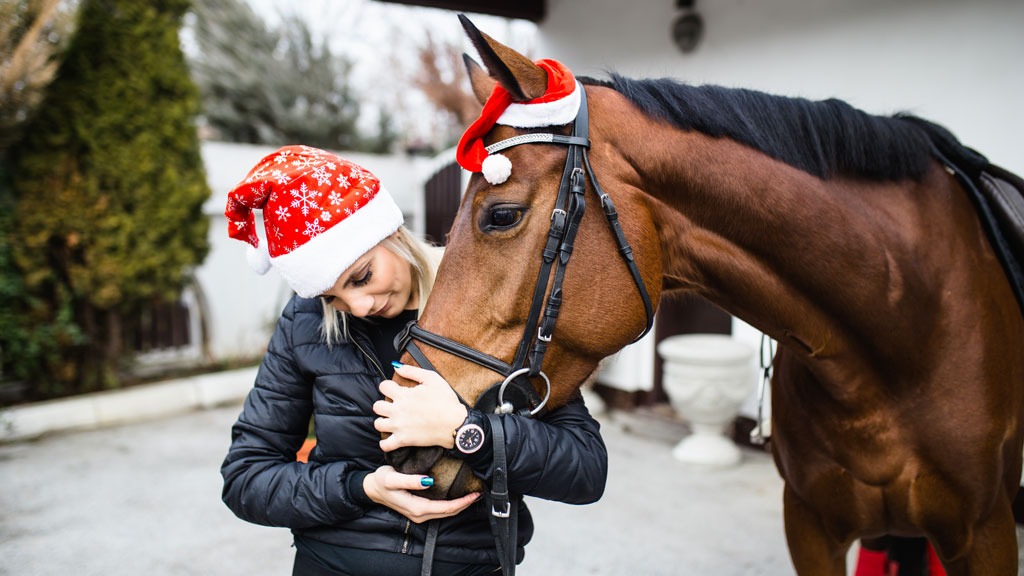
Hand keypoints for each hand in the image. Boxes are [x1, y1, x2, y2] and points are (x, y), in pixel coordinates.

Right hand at [363, 465, 479, 522]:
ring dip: (459, 505)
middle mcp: (419, 514)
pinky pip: (439, 509)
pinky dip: (451, 504)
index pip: (445, 508)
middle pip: (448, 512)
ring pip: (445, 513)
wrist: (371, 488)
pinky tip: (458, 496)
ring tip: (472, 494)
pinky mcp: (419, 510)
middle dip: (465, 504)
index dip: (462, 502)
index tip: (474, 494)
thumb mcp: (392, 478)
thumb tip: (428, 482)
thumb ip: (410, 480)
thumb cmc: (381, 481)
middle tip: (479, 493)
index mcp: (416, 508)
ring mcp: (419, 514)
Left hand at [375, 364, 467, 451]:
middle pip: (377, 406)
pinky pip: (385, 445)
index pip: (383, 387)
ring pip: (378, 424)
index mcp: (403, 394)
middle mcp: (397, 410)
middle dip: (383, 404)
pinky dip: (386, 443)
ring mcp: (399, 426)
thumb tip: (397, 366)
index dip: (388, 386)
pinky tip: (391, 438)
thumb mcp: (432, 379)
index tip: (394, 390)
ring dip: (383, 421)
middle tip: (394, 406)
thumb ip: (412, 371)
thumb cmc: (446, 401)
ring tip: (392, 421)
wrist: (455, 423)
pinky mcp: (403, 440)